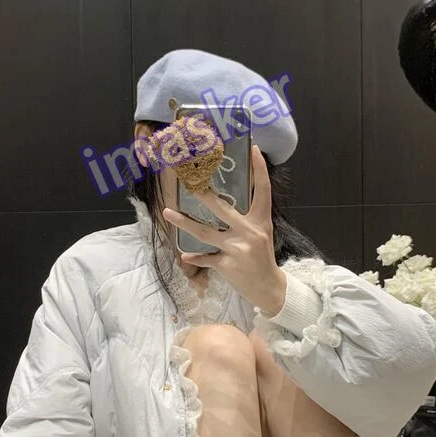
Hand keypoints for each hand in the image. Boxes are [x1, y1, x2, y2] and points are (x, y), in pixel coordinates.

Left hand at [162, 145, 286, 315]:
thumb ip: (246, 218)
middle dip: (204, 195)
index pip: (262, 190)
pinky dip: (195, 257)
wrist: (268, 287)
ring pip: (205, 233)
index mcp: (260, 221)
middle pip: (223, 209)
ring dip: (184, 222)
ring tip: (167, 212)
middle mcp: (249, 232)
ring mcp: (237, 249)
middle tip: (189, 181)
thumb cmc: (261, 257)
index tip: (253, 149)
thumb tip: (223, 200)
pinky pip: (206, 258)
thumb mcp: (261, 233)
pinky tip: (185, 255)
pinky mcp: (227, 265)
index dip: (259, 170)